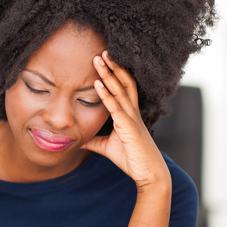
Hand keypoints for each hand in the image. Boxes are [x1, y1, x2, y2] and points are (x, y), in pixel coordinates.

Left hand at [81, 51, 169, 189]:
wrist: (149, 175)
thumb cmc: (131, 160)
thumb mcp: (106, 147)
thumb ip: (93, 141)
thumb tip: (77, 140)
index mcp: (128, 114)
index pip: (122, 88)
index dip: (114, 73)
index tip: (104, 60)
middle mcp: (132, 112)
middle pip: (123, 83)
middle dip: (113, 67)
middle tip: (101, 51)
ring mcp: (131, 118)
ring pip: (120, 90)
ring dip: (108, 74)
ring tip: (99, 59)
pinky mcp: (129, 128)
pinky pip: (115, 108)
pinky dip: (106, 95)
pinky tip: (97, 83)